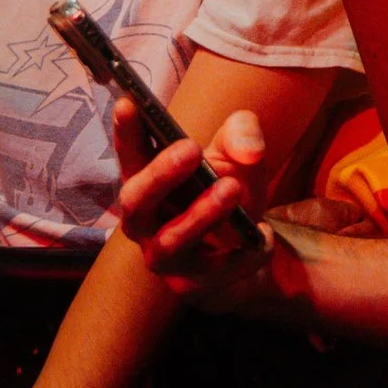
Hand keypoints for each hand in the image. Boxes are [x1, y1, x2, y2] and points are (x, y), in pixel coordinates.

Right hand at [112, 98, 278, 307]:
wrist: (248, 248)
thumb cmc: (229, 190)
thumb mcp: (240, 154)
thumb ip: (242, 134)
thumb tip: (249, 148)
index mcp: (150, 182)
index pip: (130, 157)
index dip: (125, 132)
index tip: (128, 102)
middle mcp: (146, 222)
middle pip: (135, 202)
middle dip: (160, 175)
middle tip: (191, 148)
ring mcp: (165, 257)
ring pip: (169, 242)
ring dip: (200, 214)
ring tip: (233, 187)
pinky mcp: (191, 286)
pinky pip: (214, 272)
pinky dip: (243, 252)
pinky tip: (262, 234)